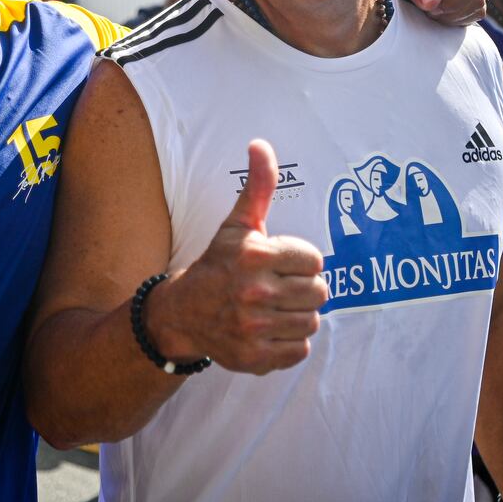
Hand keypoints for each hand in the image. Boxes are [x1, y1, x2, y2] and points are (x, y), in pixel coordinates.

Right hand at [148, 140, 327, 374]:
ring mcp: (254, 328)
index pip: (315, 261)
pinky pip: (300, 350)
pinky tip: (270, 329)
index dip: (301, 261)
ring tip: (276, 308)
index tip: (280, 263)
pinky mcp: (255, 357)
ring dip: (298, 315)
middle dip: (303, 288)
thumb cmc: (219, 264)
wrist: (184, 312)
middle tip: (280, 287)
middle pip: (319, 293)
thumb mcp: (238, 224)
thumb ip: (258, 186)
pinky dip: (289, 342)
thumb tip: (260, 144)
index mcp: (254, 256)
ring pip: (311, 322)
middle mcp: (254, 292)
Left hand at [376, 0, 485, 25]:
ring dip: (455, 18)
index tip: (430, 9)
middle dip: (453, 13)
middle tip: (428, 12)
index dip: (452, 3)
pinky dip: (455, 20)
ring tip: (430, 13)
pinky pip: (471, 15)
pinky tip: (436, 15)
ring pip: (477, 9)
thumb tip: (434, 4)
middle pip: (477, 0)